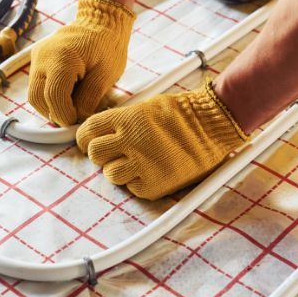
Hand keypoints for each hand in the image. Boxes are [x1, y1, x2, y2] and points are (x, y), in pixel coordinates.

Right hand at [28, 0, 135, 125]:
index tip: (77, 122)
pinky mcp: (37, 57)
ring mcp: (37, 56)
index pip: (53, 98)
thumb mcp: (106, 75)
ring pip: (33, 93)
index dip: (65, 115)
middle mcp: (43, 56)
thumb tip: (78, 120)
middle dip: (54, 113)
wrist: (102, 20)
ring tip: (71, 106)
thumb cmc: (108, 45)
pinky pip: (36, 83)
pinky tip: (66, 93)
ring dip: (49, 105)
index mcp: (62, 58)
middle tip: (74, 118)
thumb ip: (89, 99)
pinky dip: (48, 94)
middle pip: (37, 98)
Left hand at [76, 81, 248, 199]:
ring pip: (110, 174)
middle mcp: (130, 142)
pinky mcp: (154, 185)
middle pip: (95, 154)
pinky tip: (151, 171)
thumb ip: (122, 120)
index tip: (88, 141)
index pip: (87, 131)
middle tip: (114, 153)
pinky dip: (138, 182)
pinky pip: (132, 188)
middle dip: (101, 154)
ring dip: (118, 170)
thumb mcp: (145, 107)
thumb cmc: (182, 114)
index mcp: (126, 120)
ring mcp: (141, 165)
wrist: (212, 127)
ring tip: (135, 163)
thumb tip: (102, 131)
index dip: (85, 138)